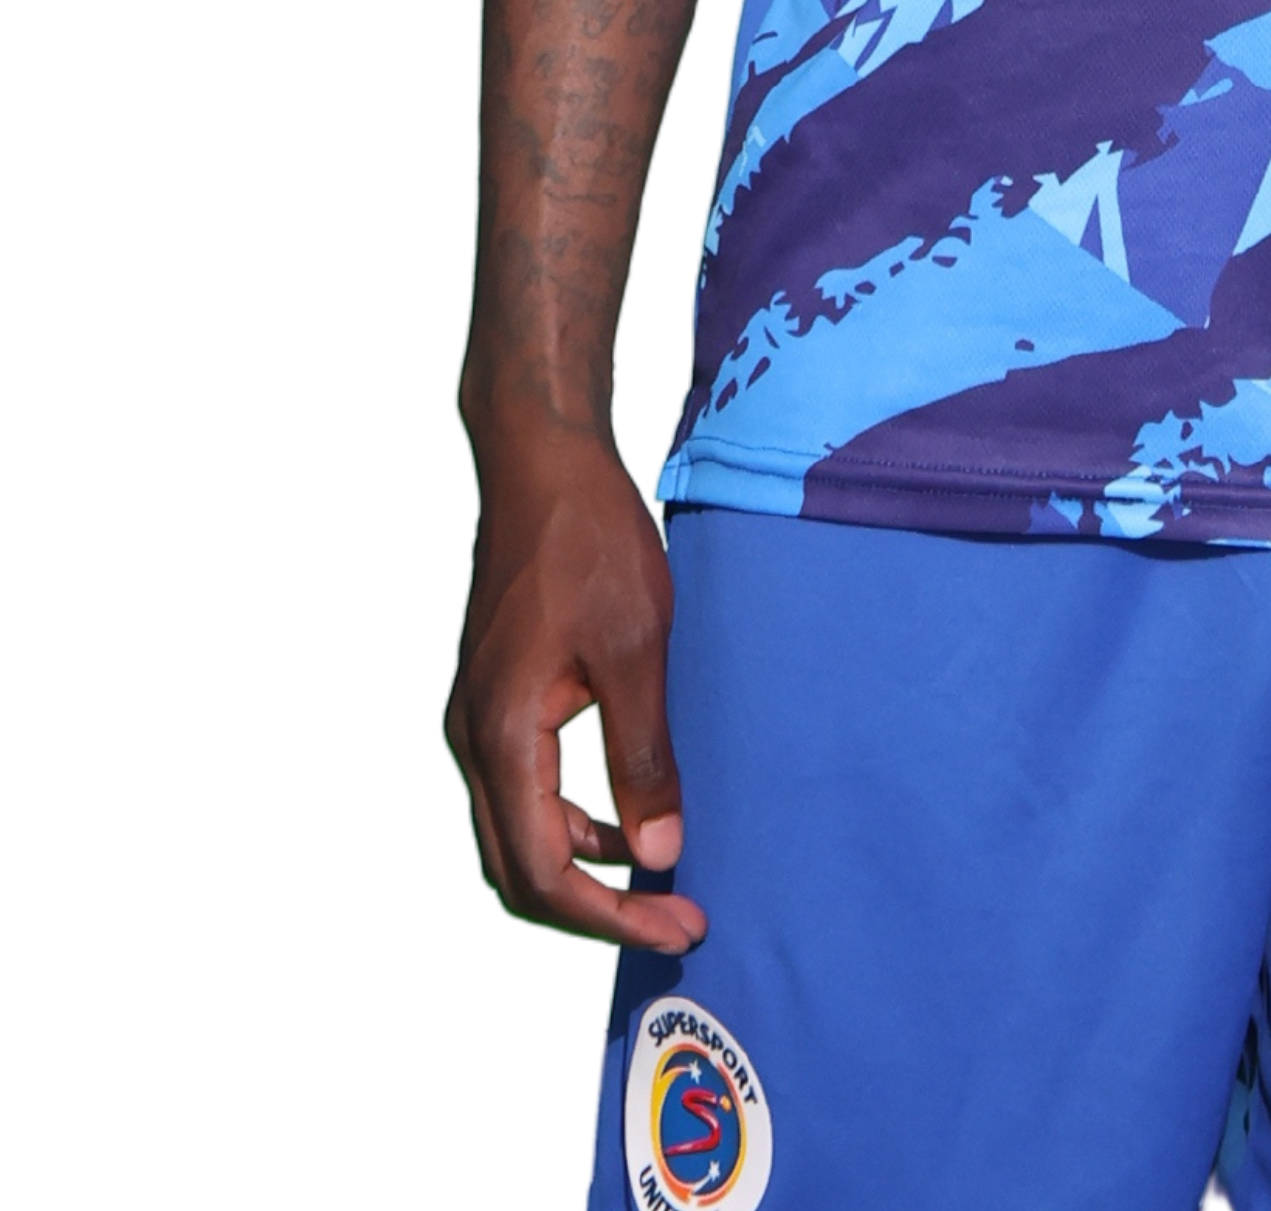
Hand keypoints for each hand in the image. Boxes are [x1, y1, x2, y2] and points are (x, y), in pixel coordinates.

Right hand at [444, 432, 706, 951]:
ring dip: (587, 866)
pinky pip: (528, 790)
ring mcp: (479, 720)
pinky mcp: (498, 700)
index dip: (610, 918)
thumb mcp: (635, 648)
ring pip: (522, 833)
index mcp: (500, 737)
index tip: (679, 928)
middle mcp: (474, 741)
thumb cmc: (588, 541)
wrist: (540, 459)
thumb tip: (658, 857)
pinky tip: (630, 812)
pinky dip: (576, 819)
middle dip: (597, 910)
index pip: (543, 873)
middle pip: (520, 869)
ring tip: (663, 875)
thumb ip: (643, 756)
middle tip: (678, 921)